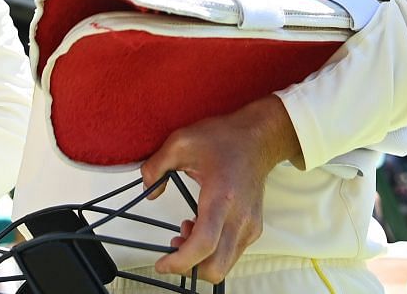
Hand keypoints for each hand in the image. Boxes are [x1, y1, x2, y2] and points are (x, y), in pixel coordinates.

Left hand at [141, 95, 301, 282]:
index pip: (204, 244)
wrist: (258, 138)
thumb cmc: (225, 139)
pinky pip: (231, 255)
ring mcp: (250, 225)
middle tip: (174, 246)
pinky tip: (201, 227)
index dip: (180, 261)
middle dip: (189, 267)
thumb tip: (148, 189)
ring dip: (200, 260)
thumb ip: (156, 165)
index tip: (162, 262)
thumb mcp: (181, 142)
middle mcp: (240, 217)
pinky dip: (212, 252)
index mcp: (222, 197)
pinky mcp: (253, 229)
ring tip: (187, 230)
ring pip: (224, 265)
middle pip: (216, 267)